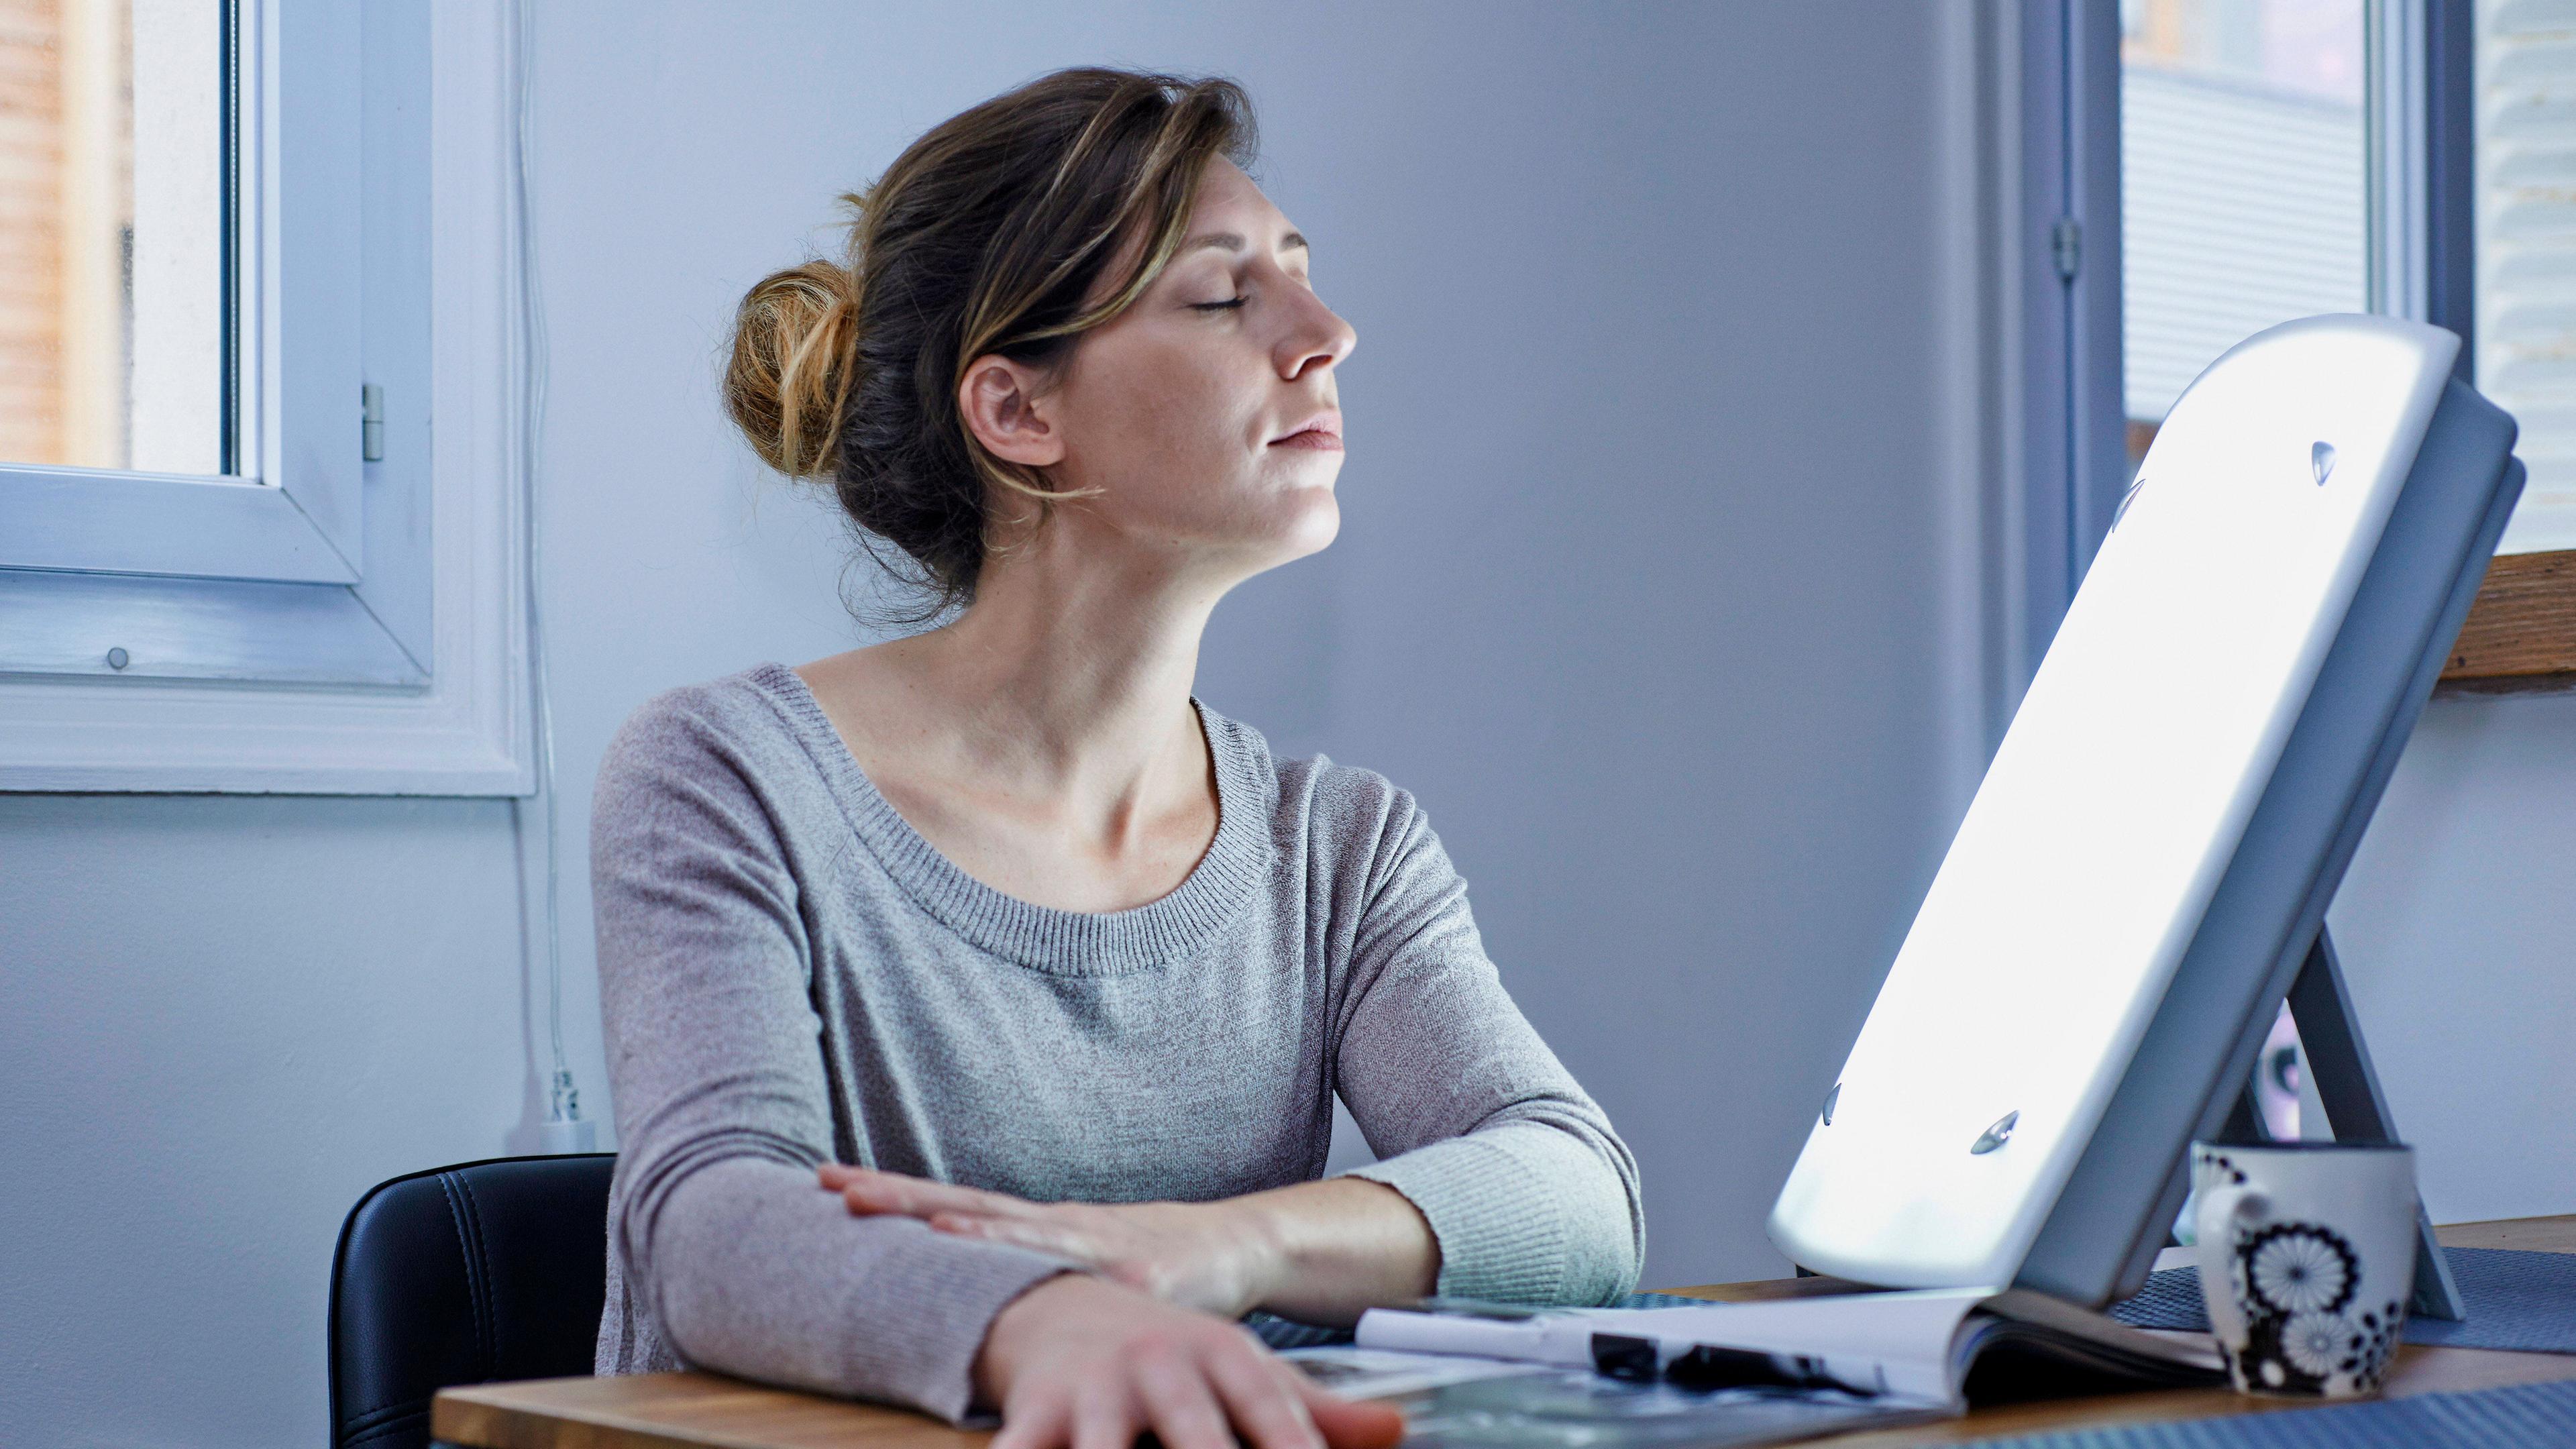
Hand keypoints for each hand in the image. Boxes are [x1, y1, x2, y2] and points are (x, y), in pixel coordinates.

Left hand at [820, 1164, 1279, 1316]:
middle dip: (906, 1202)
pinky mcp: (1150, 1281)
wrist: (1240, 1246)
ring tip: (932, 1227)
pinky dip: (1076, 1279)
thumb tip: (952, 1279)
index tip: (826, 1180)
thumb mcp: (1076, 1263)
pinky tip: (1055, 1286)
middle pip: (973, 1209)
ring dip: (982, 1233)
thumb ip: (1022, 1271)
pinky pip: (1103, 1287)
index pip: (952, 1206)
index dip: (892, 1195)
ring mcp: (1105, 1249)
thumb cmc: (1149, 1261)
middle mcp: (1063, 1228)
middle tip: (839, 1190)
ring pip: (1032, 1237)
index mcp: (1040, 1227)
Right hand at [977, 1274, 1403, 1448]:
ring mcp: (1094, 1387)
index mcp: (1220, 1356)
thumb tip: (1396, 1430)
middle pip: (1194, 1433)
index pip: (1271, 1412)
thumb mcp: (1241, 1373)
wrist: (1059, 1304)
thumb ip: (1313, 1412)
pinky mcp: (1035, 1411)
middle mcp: (1159, 1364)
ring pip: (1102, 1448)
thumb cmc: (1168, 1360)